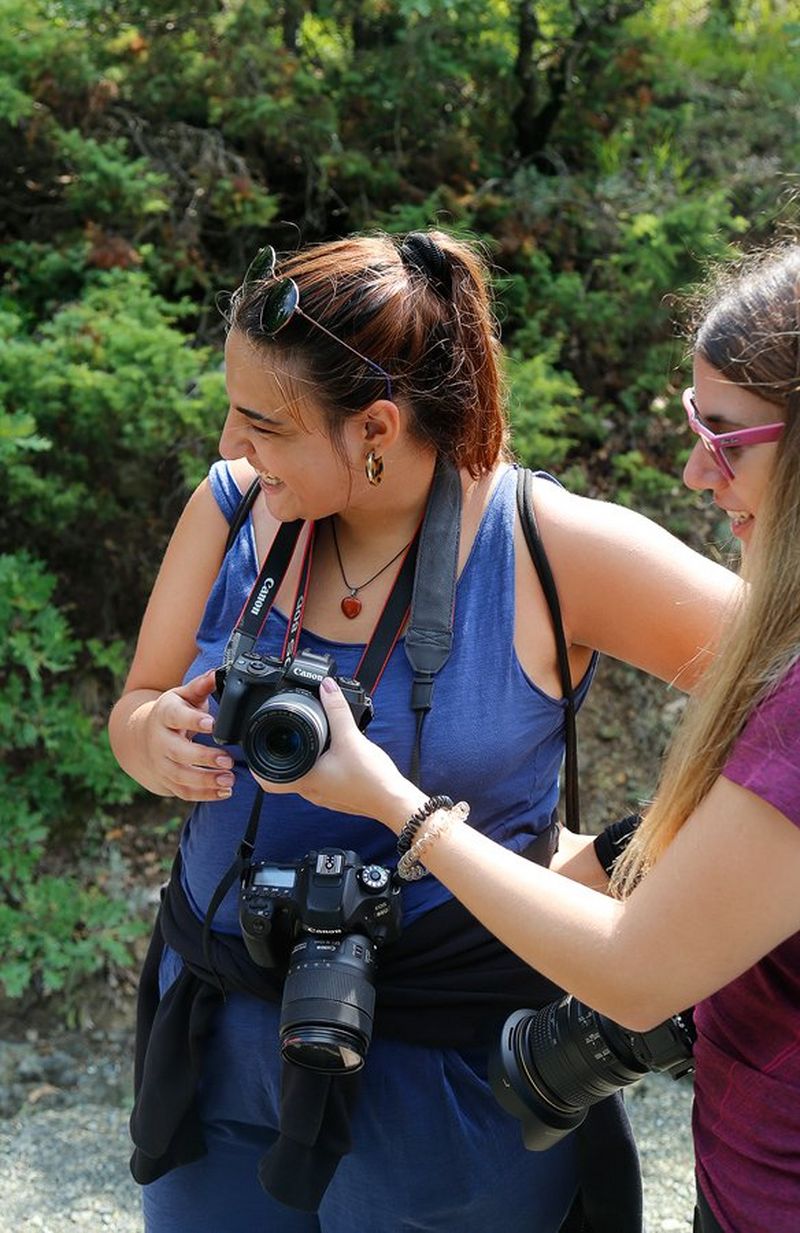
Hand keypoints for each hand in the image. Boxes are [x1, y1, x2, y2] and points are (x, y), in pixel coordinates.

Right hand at [140, 669, 235, 800]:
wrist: (141, 735)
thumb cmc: (171, 713)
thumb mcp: (182, 696)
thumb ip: (200, 686)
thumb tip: (217, 673)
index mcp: (164, 715)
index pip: (176, 717)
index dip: (193, 721)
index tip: (213, 724)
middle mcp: (159, 741)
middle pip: (178, 752)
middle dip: (203, 758)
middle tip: (227, 760)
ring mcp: (161, 763)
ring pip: (180, 776)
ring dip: (206, 781)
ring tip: (229, 780)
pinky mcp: (166, 780)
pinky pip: (183, 792)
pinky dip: (204, 795)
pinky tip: (224, 793)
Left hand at [252, 677, 425, 830]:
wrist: (395, 802)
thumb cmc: (372, 780)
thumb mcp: (351, 738)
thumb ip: (337, 710)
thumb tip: (326, 687)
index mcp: (306, 780)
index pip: (267, 780)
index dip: (257, 766)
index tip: (255, 749)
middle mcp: (311, 792)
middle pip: (283, 777)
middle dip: (281, 756)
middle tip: (281, 738)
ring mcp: (325, 796)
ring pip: (303, 778)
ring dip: (302, 761)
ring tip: (308, 742)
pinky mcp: (338, 795)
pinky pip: (320, 780)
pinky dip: (319, 767)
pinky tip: (332, 755)